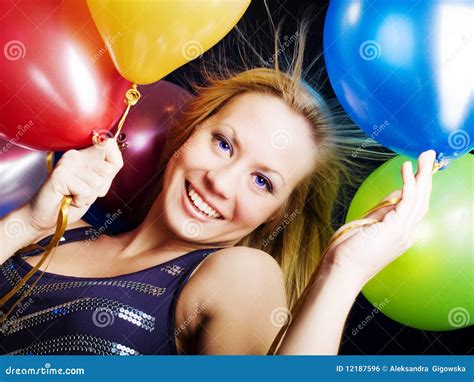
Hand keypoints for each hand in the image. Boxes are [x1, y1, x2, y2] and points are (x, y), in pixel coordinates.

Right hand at [26, 138, 123, 233]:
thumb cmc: (72, 202)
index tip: (98, 180)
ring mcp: (67, 164)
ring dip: (89, 196)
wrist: (47, 217)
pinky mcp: (60, 175)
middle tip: (82, 192)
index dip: (113, 166)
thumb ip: (107, 171)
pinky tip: (68, 199)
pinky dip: (80, 201)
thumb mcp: (96, 186)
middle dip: (100, 188)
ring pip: (98, 182)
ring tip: (74, 196)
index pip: (110, 145)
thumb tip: (113, 155)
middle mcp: (75, 155)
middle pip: (108, 168)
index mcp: (84, 154)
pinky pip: (86, 191)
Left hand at [323, 150, 435, 285]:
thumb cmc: (348, 252)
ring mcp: (403, 231)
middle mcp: (406, 234)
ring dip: (424, 175)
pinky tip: (407, 167)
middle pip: (423, 200)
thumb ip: (381, 212)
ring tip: (425, 156)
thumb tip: (394, 195)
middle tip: (428, 157)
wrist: (341, 271)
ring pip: (421, 198)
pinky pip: (408, 199)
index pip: (414, 208)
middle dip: (427, 177)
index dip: (417, 187)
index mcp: (400, 235)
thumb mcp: (366, 226)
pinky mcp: (395, 227)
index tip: (414, 171)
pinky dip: (409, 181)